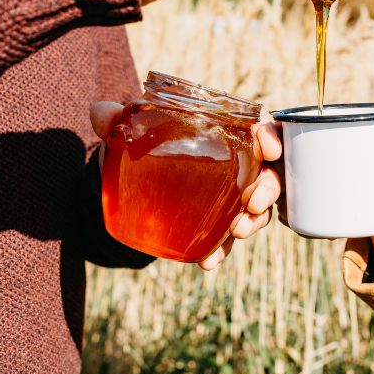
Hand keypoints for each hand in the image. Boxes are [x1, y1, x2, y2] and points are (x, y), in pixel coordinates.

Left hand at [89, 102, 284, 270]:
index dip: (272, 136)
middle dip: (269, 188)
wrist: (131, 179)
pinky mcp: (218, 219)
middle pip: (270, 171)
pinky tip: (209, 261)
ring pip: (260, 206)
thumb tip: (100, 112)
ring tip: (237, 233)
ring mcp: (232, 193)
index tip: (268, 149)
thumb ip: (115, 119)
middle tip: (253, 202)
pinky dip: (223, 249)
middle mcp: (237, 162)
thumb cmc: (141, 144)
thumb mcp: (129, 131)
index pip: (260, 128)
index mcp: (225, 131)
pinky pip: (231, 235)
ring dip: (255, 221)